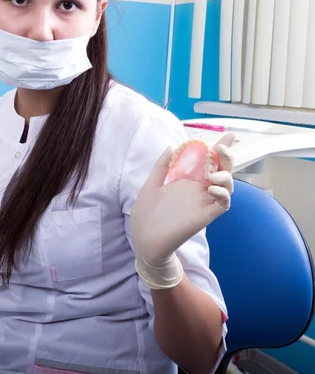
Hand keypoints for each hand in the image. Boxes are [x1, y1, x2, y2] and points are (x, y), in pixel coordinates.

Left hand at [130, 134, 234, 288]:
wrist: (144, 238)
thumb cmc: (146, 214)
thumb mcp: (151, 185)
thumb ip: (161, 166)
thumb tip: (172, 146)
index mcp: (187, 180)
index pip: (206, 161)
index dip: (219, 148)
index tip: (229, 134)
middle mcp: (198, 189)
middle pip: (221, 169)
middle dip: (226, 156)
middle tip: (221, 147)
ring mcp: (203, 201)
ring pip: (227, 184)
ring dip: (225, 174)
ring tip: (212, 173)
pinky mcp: (206, 215)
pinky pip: (223, 203)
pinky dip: (223, 194)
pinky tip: (213, 188)